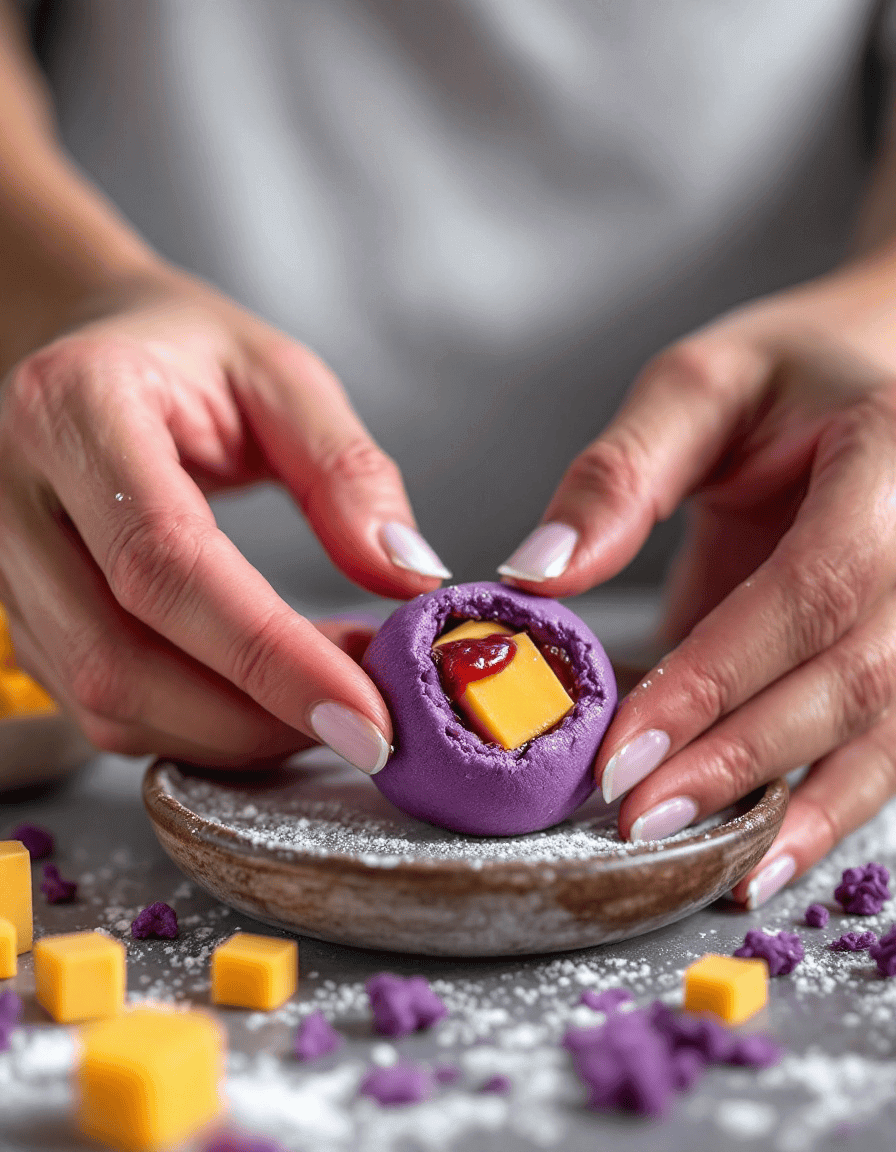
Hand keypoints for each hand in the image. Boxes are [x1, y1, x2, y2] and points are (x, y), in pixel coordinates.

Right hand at [0, 270, 448, 769]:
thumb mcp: (280, 375)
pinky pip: (102, 706)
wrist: (83, 348)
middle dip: (255, 719)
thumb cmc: (182, 354)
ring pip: (104, 703)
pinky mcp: (25, 615)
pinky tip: (271, 696)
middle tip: (367, 720)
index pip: (165, 562)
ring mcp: (2, 566)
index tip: (366, 711)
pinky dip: (200, 724)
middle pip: (118, 660)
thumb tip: (409, 577)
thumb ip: (347, 470)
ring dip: (233, 732)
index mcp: (76, 409)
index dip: (267, 655)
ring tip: (330, 697)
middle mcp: (11, 496)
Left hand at [499, 258, 895, 905]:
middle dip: (744, 759)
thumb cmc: (792, 375)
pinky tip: (769, 849)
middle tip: (638, 820)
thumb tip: (536, 577)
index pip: (813, 588)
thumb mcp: (699, 388)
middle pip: (859, 676)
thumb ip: (620, 477)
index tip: (621, 752)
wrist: (880, 374)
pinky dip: (833, 802)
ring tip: (712, 869)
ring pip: (894, 729)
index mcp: (895, 453)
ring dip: (800, 808)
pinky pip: (894, 740)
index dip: (718, 679)